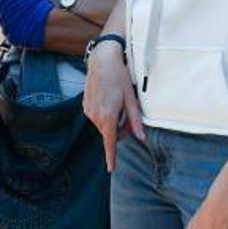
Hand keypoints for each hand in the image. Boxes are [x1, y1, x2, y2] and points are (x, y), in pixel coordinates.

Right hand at [83, 41, 143, 170]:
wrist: (101, 61)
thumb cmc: (118, 77)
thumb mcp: (131, 98)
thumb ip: (135, 120)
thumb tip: (141, 137)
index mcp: (108, 116)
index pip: (110, 142)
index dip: (111, 156)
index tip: (111, 168)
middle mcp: (95, 116)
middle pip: (110, 133)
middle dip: (120, 130)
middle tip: (128, 115)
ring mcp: (89, 111)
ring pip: (104, 125)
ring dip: (113, 121)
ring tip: (118, 102)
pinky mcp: (86, 106)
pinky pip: (98, 117)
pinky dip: (105, 114)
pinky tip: (109, 99)